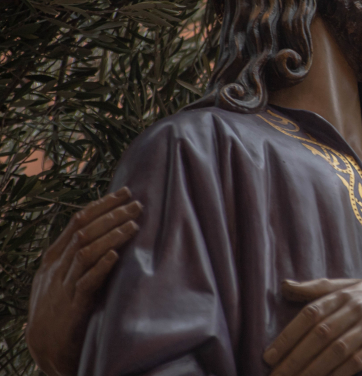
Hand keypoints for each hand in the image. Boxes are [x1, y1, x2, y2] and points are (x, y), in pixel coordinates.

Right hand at [26, 188, 141, 375]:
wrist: (45, 348)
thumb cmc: (61, 306)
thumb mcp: (64, 276)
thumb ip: (80, 254)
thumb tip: (109, 226)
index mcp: (54, 256)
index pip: (79, 220)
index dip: (103, 204)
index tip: (126, 191)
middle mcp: (57, 268)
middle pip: (85, 232)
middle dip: (113, 215)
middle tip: (138, 205)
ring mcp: (63, 287)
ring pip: (85, 252)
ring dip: (112, 236)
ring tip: (135, 224)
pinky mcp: (73, 308)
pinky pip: (85, 283)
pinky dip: (101, 267)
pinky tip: (116, 255)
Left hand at [263, 278, 361, 375]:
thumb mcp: (352, 286)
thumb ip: (318, 288)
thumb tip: (285, 286)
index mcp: (345, 293)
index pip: (310, 313)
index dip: (288, 335)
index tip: (269, 355)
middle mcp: (356, 307)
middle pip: (319, 334)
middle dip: (294, 357)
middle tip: (275, 375)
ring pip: (336, 350)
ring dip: (312, 370)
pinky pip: (356, 361)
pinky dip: (338, 374)